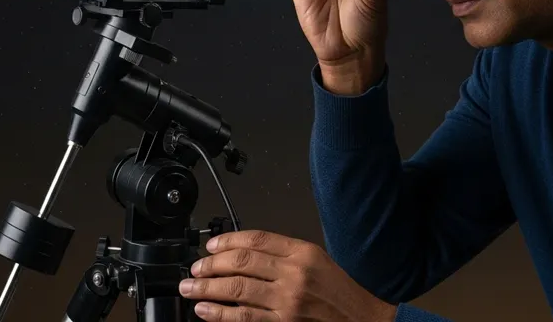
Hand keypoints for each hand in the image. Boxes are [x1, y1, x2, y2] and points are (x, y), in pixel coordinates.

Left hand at [178, 229, 396, 321]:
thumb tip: (244, 253)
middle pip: (242, 262)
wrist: (362, 320)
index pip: (256, 239)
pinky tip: (205, 310)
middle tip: (194, 268)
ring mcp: (287, 301)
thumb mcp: (315, 259)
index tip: (211, 246)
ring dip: (208, 289)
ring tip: (191, 288)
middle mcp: (293, 274)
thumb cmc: (338, 292)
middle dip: (212, 265)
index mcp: (301, 252)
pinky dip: (220, 314)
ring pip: (238, 290)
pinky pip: (244, 318)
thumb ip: (283, 253)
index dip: (228, 241)